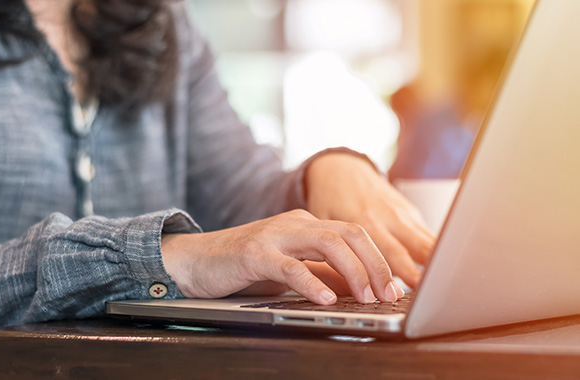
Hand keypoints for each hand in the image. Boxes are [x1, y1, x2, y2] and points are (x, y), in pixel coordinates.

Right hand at [161, 210, 403, 304]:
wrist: (195, 259)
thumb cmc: (244, 265)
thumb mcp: (291, 268)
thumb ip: (322, 273)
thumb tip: (360, 288)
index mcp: (306, 225)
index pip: (355, 235)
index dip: (380, 260)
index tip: (396, 288)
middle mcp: (295, 224)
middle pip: (348, 233)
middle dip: (376, 264)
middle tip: (390, 294)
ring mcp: (274, 236)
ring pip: (327, 243)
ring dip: (353, 271)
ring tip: (366, 297)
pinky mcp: (253, 253)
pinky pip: (288, 266)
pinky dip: (310, 282)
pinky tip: (324, 299)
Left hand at [304, 153, 435, 287]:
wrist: (340, 169)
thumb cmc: (329, 199)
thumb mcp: (324, 225)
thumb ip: (336, 252)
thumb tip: (342, 289)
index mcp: (364, 220)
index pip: (388, 251)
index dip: (401, 272)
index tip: (410, 291)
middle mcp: (388, 216)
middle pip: (414, 248)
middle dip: (423, 273)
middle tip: (430, 296)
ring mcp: (402, 213)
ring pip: (427, 240)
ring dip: (435, 264)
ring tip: (443, 287)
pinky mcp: (410, 211)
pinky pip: (427, 234)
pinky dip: (435, 253)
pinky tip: (440, 271)